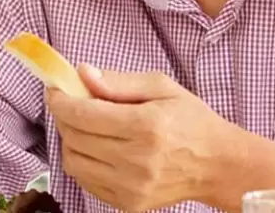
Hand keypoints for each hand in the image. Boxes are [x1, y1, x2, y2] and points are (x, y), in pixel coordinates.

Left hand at [47, 66, 241, 211]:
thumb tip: (82, 74)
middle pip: (75, 137)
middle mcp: (137, 160)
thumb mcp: (161, 87)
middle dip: (64, 116)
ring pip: (74, 162)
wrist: (218, 165)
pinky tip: (96, 148)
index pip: (84, 114)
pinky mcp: (129, 203)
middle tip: (70, 103)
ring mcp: (132, 187)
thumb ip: (118, 81)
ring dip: (70, 140)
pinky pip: (86, 181)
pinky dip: (82, 162)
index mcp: (146, 126)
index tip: (55, 90)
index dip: (61, 100)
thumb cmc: (191, 121)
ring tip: (84, 127)